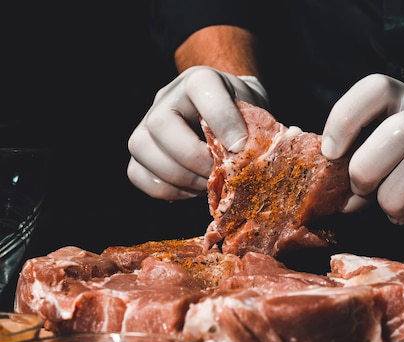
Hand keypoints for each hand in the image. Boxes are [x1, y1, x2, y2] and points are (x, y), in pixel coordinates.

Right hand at [127, 66, 268, 199]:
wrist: (229, 113)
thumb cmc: (244, 114)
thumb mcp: (255, 111)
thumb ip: (254, 128)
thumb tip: (251, 157)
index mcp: (201, 80)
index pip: (202, 87)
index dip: (221, 119)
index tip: (240, 147)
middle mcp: (167, 97)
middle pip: (161, 124)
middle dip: (194, 158)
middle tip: (221, 173)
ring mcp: (147, 123)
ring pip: (142, 149)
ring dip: (180, 177)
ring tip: (208, 184)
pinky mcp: (142, 152)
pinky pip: (138, 174)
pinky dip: (167, 189)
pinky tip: (191, 189)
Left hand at [321, 74, 403, 233]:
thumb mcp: (402, 146)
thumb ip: (368, 160)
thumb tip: (337, 198)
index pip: (377, 88)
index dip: (345, 118)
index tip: (331, 153)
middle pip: (397, 132)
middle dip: (366, 171)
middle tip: (363, 191)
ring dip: (392, 203)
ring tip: (396, 212)